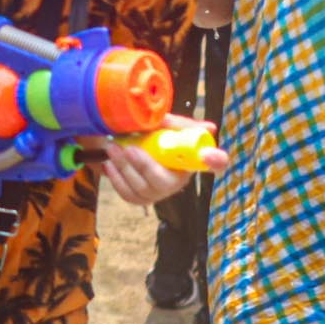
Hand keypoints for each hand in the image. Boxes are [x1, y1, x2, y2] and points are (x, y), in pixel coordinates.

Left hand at [93, 115, 227, 207]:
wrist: (132, 144)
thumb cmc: (156, 136)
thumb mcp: (167, 126)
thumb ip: (179, 124)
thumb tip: (209, 127)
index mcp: (190, 160)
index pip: (213, 163)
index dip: (214, 161)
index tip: (209, 155)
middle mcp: (178, 181)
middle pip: (161, 182)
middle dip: (142, 166)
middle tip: (127, 148)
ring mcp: (158, 193)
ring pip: (141, 190)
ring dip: (124, 170)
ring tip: (112, 150)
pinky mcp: (141, 198)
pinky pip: (129, 195)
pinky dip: (117, 180)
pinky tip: (109, 166)